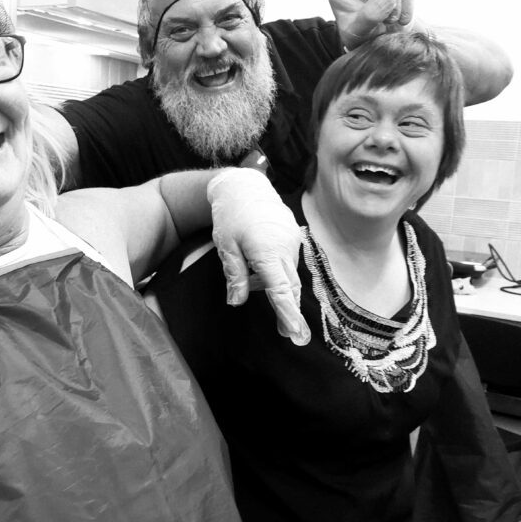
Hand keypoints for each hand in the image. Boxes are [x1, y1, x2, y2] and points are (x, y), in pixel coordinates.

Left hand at [207, 169, 309, 345]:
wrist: (244, 185)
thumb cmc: (230, 215)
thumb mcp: (226, 247)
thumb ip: (235, 275)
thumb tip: (237, 301)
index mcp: (267, 251)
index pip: (280, 289)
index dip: (288, 313)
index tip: (296, 333)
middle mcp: (285, 247)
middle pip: (290, 286)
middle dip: (290, 310)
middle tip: (291, 336)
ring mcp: (292, 240)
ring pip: (287, 274)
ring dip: (276, 285)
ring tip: (250, 274)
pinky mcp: (293, 236)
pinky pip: (287, 261)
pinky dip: (276, 270)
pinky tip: (257, 263)